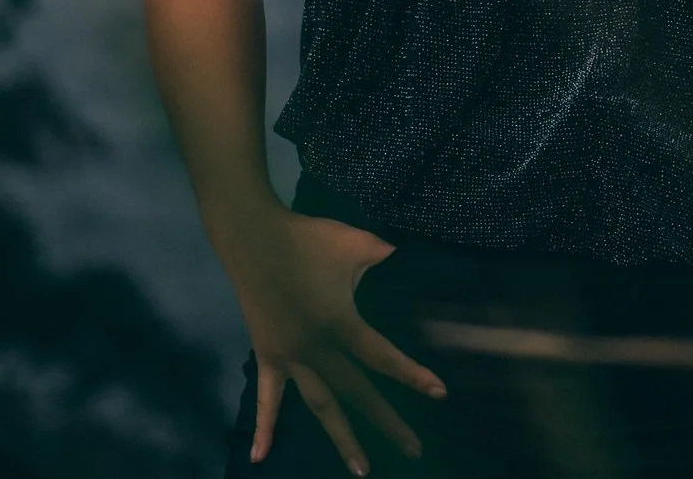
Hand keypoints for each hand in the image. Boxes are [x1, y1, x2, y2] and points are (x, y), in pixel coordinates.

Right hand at [226, 207, 447, 473]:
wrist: (252, 237)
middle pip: (357, 394)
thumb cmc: (307, 239)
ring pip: (321, 406)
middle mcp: (316, 350)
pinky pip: (268, 398)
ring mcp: (290, 358)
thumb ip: (383, 255)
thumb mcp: (355, 242)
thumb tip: (402, 257)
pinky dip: (265, 427)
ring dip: (342, 438)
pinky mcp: (268, 357)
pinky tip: (259, 458)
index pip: (382, 357)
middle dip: (387, 422)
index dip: (412, 375)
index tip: (439, 394)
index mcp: (340, 324)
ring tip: (361, 469)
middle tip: (414, 449)